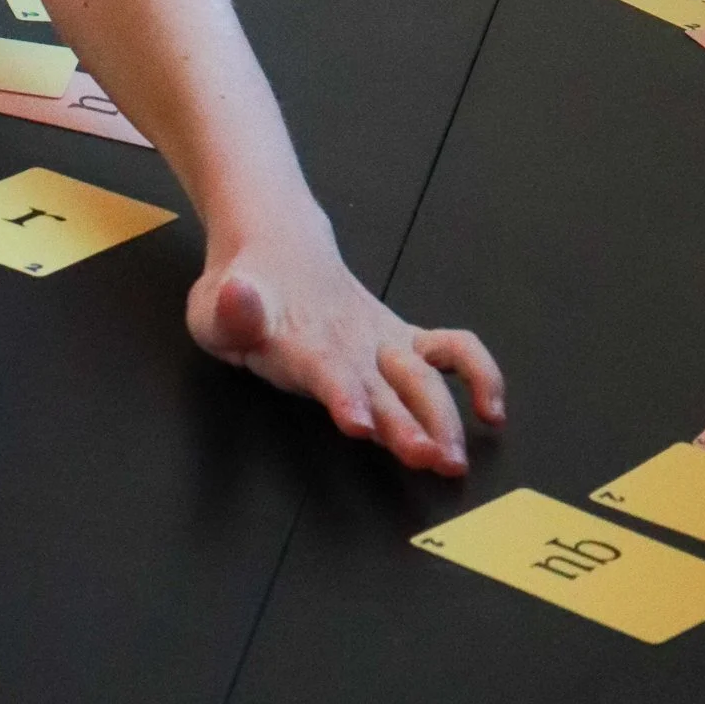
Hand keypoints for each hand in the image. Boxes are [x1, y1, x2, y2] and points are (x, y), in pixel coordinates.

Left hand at [187, 219, 503, 476]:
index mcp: (299, 338)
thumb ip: (230, 312)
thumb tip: (239, 296)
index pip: (325, 369)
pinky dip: (481, 374)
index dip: (345, 395)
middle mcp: (349, 341)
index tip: (361, 423)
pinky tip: (492, 413)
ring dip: (443, 415)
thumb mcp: (212, 306)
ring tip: (454, 458)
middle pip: (384, 383)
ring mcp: (382, 340)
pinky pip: (454, 351)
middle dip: (407, 421)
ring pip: (423, 375)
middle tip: (427, 457)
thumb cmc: (238, 291)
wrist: (275, 245)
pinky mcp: (404, 341)